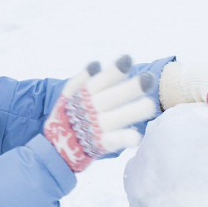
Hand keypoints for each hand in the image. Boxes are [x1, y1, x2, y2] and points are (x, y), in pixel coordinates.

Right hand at [43, 59, 157, 172]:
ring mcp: (96, 128)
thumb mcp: (68, 95)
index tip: (128, 59)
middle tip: (149, 79)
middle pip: (111, 98)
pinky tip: (137, 136)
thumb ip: (81, 79)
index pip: (100, 81)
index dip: (113, 71)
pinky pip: (114, 141)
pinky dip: (124, 139)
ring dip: (133, 112)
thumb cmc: (68, 115)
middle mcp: (90, 110)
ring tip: (151, 105)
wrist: (57, 147)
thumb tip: (96, 63)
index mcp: (84, 95)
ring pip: (116, 118)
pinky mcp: (101, 144)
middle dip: (130, 89)